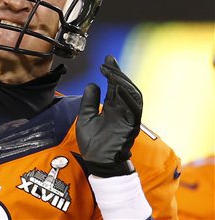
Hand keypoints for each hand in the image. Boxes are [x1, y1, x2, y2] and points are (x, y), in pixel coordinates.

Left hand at [76, 55, 142, 176]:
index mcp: (112, 107)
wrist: (97, 162)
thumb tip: (93, 84)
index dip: (112, 72)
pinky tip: (121, 89)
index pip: (115, 86)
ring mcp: (127, 117)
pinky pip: (134, 110)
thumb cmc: (93, 142)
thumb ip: (89, 101)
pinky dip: (129, 98)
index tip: (107, 59)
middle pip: (124, 87)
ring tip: (112, 72)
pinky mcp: (131, 126)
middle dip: (118, 73)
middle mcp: (122, 110)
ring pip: (132, 95)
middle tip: (109, 61)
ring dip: (123, 82)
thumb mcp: (86, 116)